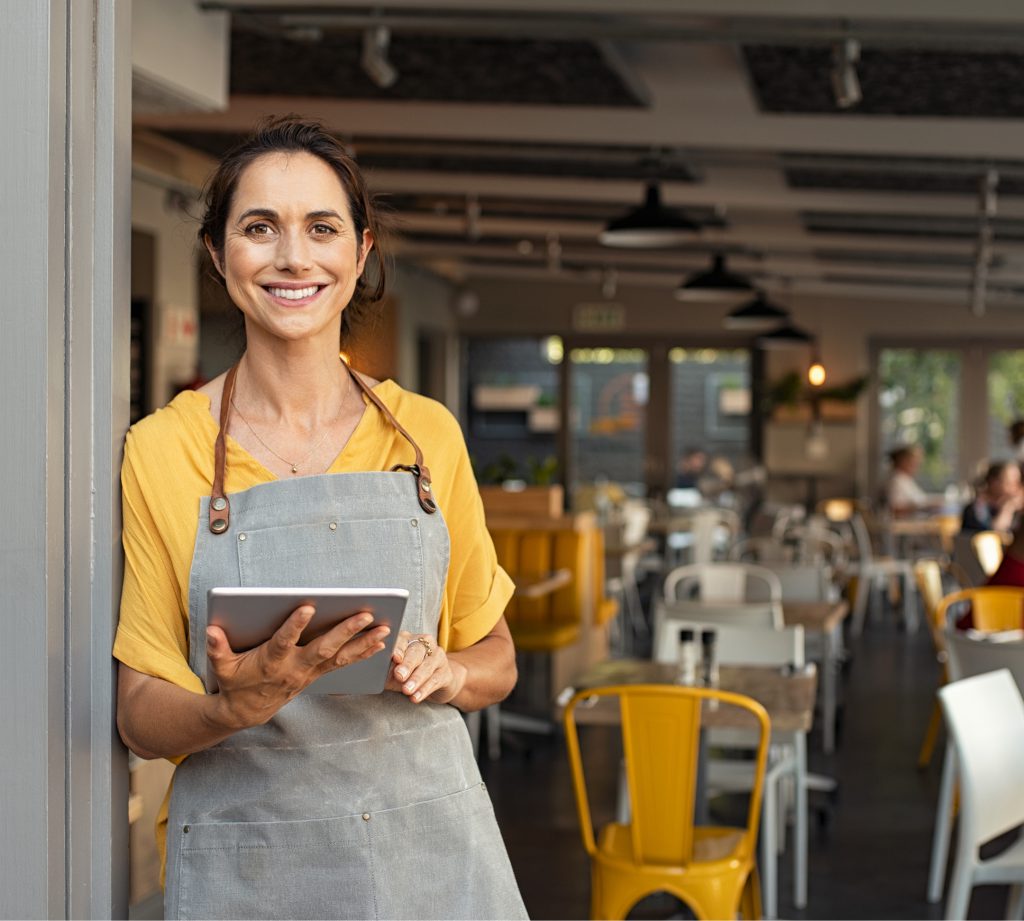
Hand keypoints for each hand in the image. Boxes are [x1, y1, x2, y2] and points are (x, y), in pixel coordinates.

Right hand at [205, 605, 390, 728]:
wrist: (247, 712)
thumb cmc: (235, 682)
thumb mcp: (222, 667)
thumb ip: (217, 648)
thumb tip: (212, 630)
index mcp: (271, 662)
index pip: (284, 641)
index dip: (295, 626)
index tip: (308, 607)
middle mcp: (295, 668)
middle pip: (324, 648)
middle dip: (345, 631)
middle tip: (365, 614)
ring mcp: (309, 672)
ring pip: (340, 656)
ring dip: (364, 642)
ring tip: (385, 628)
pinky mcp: (317, 674)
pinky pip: (344, 663)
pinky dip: (362, 653)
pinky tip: (380, 642)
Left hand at [387, 631, 466, 704]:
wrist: (435, 682)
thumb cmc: (408, 674)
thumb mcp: (394, 671)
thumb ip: (386, 669)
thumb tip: (373, 673)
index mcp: (409, 639)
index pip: (402, 640)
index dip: (398, 648)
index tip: (394, 658)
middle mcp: (425, 644)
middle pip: (416, 651)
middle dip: (407, 664)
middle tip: (399, 676)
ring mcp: (438, 657)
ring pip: (427, 666)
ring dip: (416, 679)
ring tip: (407, 691)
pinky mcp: (446, 672)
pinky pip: (435, 680)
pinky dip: (424, 689)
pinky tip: (416, 697)